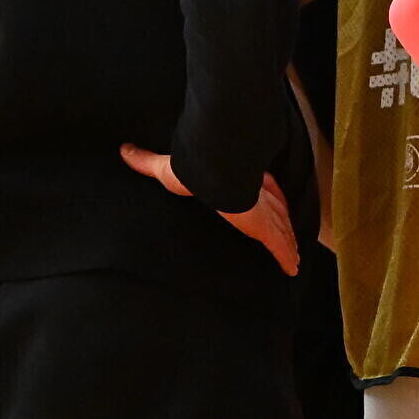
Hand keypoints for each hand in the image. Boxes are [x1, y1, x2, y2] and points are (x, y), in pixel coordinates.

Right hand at [119, 145, 298, 276]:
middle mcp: (259, 199)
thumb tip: (125, 150)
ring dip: (288, 244)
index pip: (258, 191)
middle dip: (282, 225)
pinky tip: (292, 269)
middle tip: (288, 237)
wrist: (215, 171)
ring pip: (283, 232)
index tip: (267, 205)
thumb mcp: (168, 168)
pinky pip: (280, 247)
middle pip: (276, 214)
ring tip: (293, 258)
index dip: (265, 199)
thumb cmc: (196, 169)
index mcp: (241, 183)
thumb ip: (148, 162)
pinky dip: (286, 257)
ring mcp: (266, 214)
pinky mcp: (266, 229)